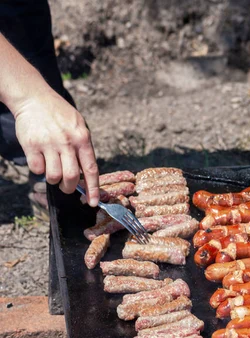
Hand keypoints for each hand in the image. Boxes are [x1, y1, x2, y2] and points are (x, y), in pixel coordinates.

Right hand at [14, 90, 98, 205]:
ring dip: (53, 179)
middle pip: (71, 178)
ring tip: (52, 170)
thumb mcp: (78, 126)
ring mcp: (48, 143)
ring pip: (53, 177)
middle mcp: (67, 142)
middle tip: (66, 186)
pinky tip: (40, 159)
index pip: (91, 170)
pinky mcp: (31, 145)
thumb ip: (83, 149)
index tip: (93, 203)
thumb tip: (86, 176)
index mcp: (82, 138)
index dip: (93, 189)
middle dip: (69, 188)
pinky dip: (38, 170)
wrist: (34, 97)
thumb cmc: (59, 115)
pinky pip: (36, 169)